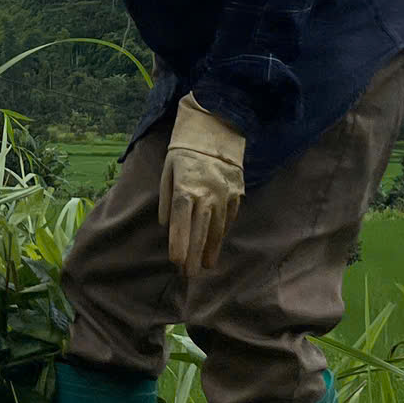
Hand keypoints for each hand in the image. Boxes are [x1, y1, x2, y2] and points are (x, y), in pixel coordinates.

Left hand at [156, 97, 245, 276]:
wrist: (217, 128)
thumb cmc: (184, 152)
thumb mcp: (168, 170)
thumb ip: (166, 199)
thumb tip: (166, 225)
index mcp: (186, 186)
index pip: (181, 220)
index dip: (178, 242)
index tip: (175, 261)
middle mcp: (207, 193)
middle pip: (200, 229)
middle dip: (193, 254)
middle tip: (189, 274)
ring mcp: (225, 194)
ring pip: (217, 227)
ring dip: (210, 248)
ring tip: (205, 266)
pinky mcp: (237, 192)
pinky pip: (229, 217)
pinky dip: (222, 232)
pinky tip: (216, 244)